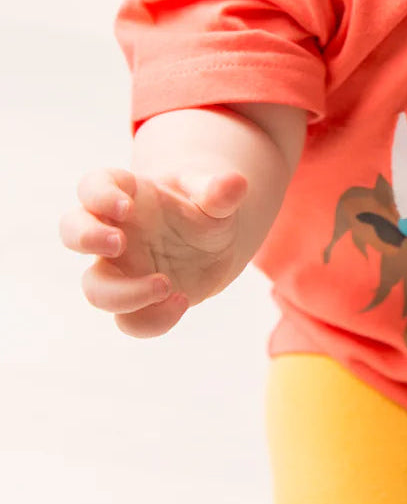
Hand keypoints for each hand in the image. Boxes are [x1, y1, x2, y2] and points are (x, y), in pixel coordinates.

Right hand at [60, 168, 248, 337]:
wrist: (215, 244)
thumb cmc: (205, 210)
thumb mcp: (217, 198)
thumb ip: (221, 192)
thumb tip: (237, 182)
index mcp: (129, 195)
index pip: (93, 185)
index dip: (99, 194)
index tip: (124, 205)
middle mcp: (115, 232)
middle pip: (72, 230)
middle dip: (86, 237)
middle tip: (118, 242)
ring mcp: (120, 269)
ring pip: (94, 287)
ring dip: (121, 293)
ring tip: (165, 284)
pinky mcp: (135, 301)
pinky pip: (128, 320)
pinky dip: (151, 319)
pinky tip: (182, 302)